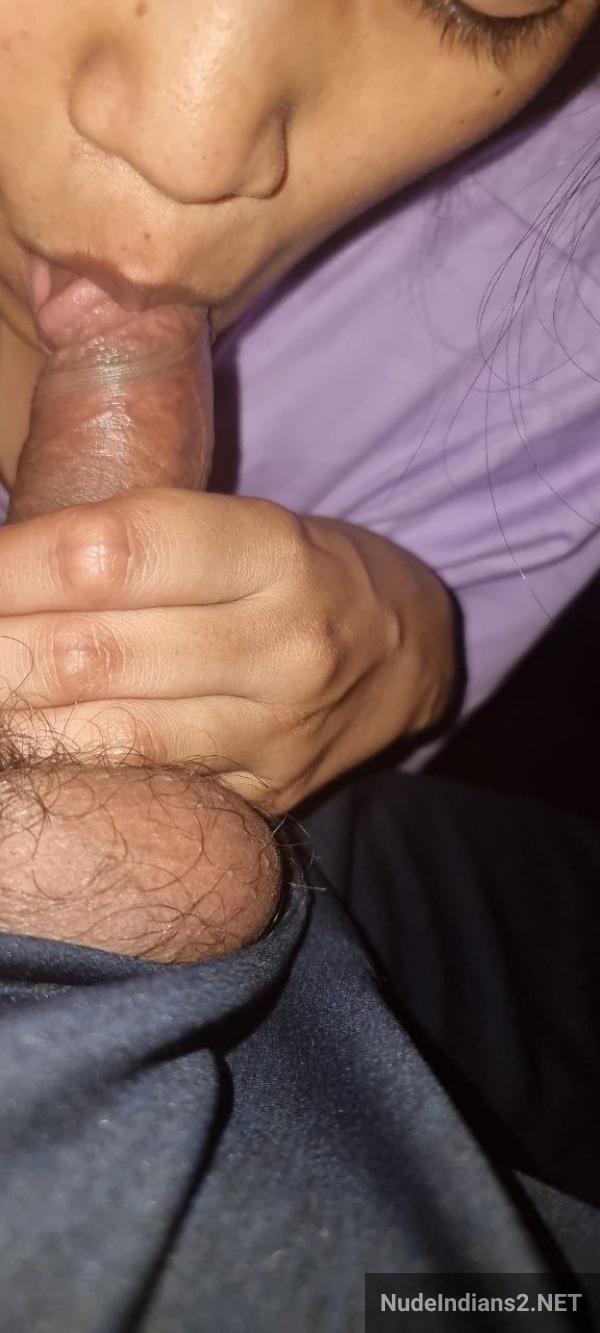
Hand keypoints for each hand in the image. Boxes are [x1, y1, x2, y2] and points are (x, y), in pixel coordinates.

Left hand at [0, 489, 455, 810]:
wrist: (410, 653)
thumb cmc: (301, 571)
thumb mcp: (244, 524)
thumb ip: (135, 541)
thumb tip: (3, 568)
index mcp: (276, 552)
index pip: (116, 553)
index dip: (15, 565)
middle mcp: (285, 645)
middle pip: (100, 650)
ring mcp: (279, 732)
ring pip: (115, 734)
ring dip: (17, 719)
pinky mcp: (271, 794)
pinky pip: (153, 786)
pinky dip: (75, 768)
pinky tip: (26, 752)